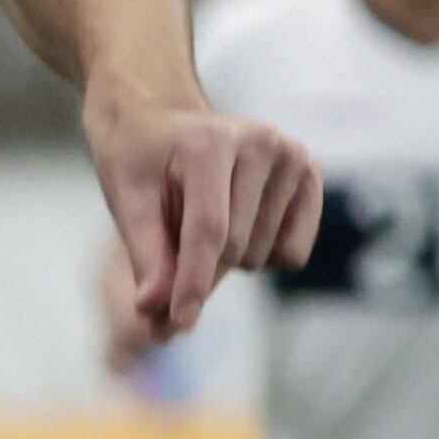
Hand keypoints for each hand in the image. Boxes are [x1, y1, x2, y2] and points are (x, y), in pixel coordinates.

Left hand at [87, 88, 321, 347]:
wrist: (159, 116)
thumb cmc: (138, 158)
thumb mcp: (127, 201)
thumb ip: (147, 256)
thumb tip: (156, 310)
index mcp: (211, 142)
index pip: (208, 231)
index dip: (192, 283)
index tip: (177, 322)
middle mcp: (263, 143)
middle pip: (234, 249)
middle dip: (198, 271)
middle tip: (167, 252)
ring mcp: (293, 157)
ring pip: (262, 256)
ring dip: (226, 258)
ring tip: (200, 215)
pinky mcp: (311, 175)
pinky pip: (292, 253)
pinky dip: (261, 253)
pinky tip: (237, 219)